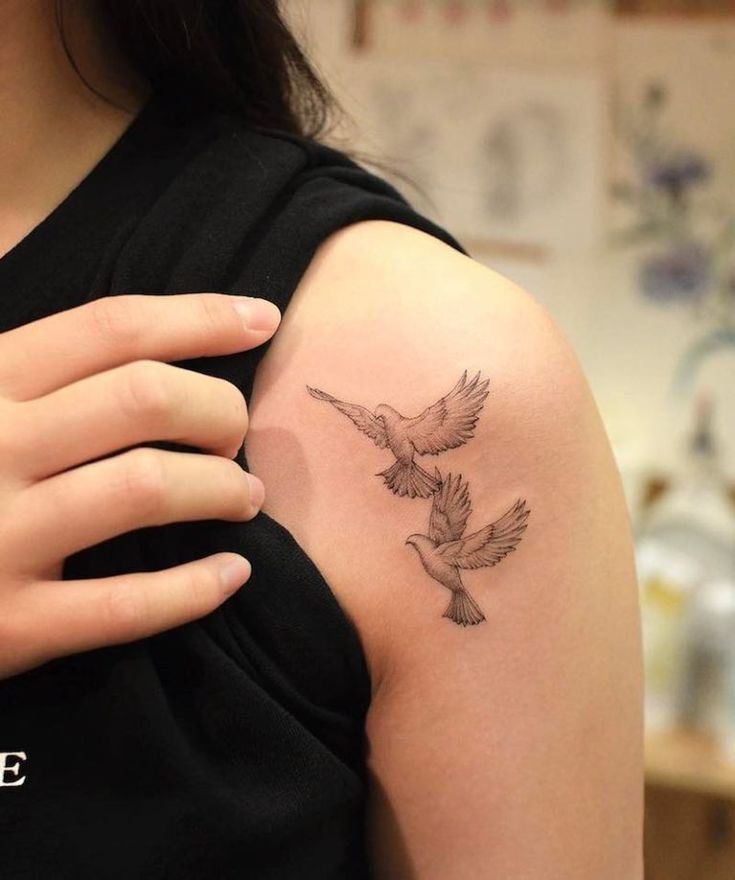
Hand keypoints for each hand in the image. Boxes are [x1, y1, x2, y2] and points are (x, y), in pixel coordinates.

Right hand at [0, 292, 279, 679]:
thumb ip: (40, 377)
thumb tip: (162, 340)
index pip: (111, 328)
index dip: (200, 318)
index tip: (263, 320)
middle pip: (145, 397)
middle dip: (221, 409)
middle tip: (238, 435)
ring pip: (145, 486)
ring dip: (221, 488)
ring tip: (244, 497)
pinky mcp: (7, 625)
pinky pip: (125, 605)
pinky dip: (196, 588)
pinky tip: (232, 574)